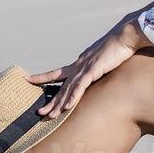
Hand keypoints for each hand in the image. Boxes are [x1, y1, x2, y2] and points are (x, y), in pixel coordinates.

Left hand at [28, 16, 148, 117]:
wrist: (125, 37)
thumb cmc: (117, 49)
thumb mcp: (102, 61)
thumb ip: (96, 70)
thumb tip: (93, 76)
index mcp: (79, 64)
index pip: (57, 73)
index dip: (43, 77)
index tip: (29, 80)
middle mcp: (79, 66)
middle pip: (61, 86)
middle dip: (51, 101)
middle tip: (39, 112)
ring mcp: (85, 68)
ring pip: (68, 89)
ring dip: (59, 104)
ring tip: (50, 115)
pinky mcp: (94, 70)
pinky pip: (81, 86)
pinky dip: (73, 97)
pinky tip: (67, 106)